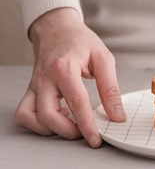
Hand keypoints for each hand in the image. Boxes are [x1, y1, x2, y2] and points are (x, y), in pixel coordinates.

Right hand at [15, 7, 125, 146]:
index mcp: (65, 67)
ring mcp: (35, 84)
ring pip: (32, 117)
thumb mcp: (103, 58)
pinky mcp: (30, 89)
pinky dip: (37, 124)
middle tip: (85, 132)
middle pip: (48, 115)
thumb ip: (110, 88)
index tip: (96, 140)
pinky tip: (56, 117)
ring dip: (52, 129)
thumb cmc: (80, 42)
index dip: (87, 125)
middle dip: (68, 131)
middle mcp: (45, 77)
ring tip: (71, 124)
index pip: (77, 102)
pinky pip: (24, 113)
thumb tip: (116, 115)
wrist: (58, 28)